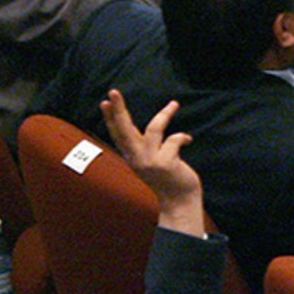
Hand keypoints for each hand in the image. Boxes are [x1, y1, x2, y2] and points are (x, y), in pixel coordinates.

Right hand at [101, 90, 203, 234]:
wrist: (179, 201)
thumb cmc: (167, 178)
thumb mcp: (150, 161)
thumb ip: (145, 146)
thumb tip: (149, 126)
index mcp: (131, 156)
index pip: (117, 134)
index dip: (110, 118)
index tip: (106, 101)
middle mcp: (137, 158)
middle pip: (124, 129)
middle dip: (119, 110)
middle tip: (113, 91)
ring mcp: (150, 161)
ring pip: (153, 129)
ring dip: (165, 114)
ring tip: (174, 104)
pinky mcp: (165, 164)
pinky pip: (174, 140)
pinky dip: (182, 137)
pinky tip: (188, 139)